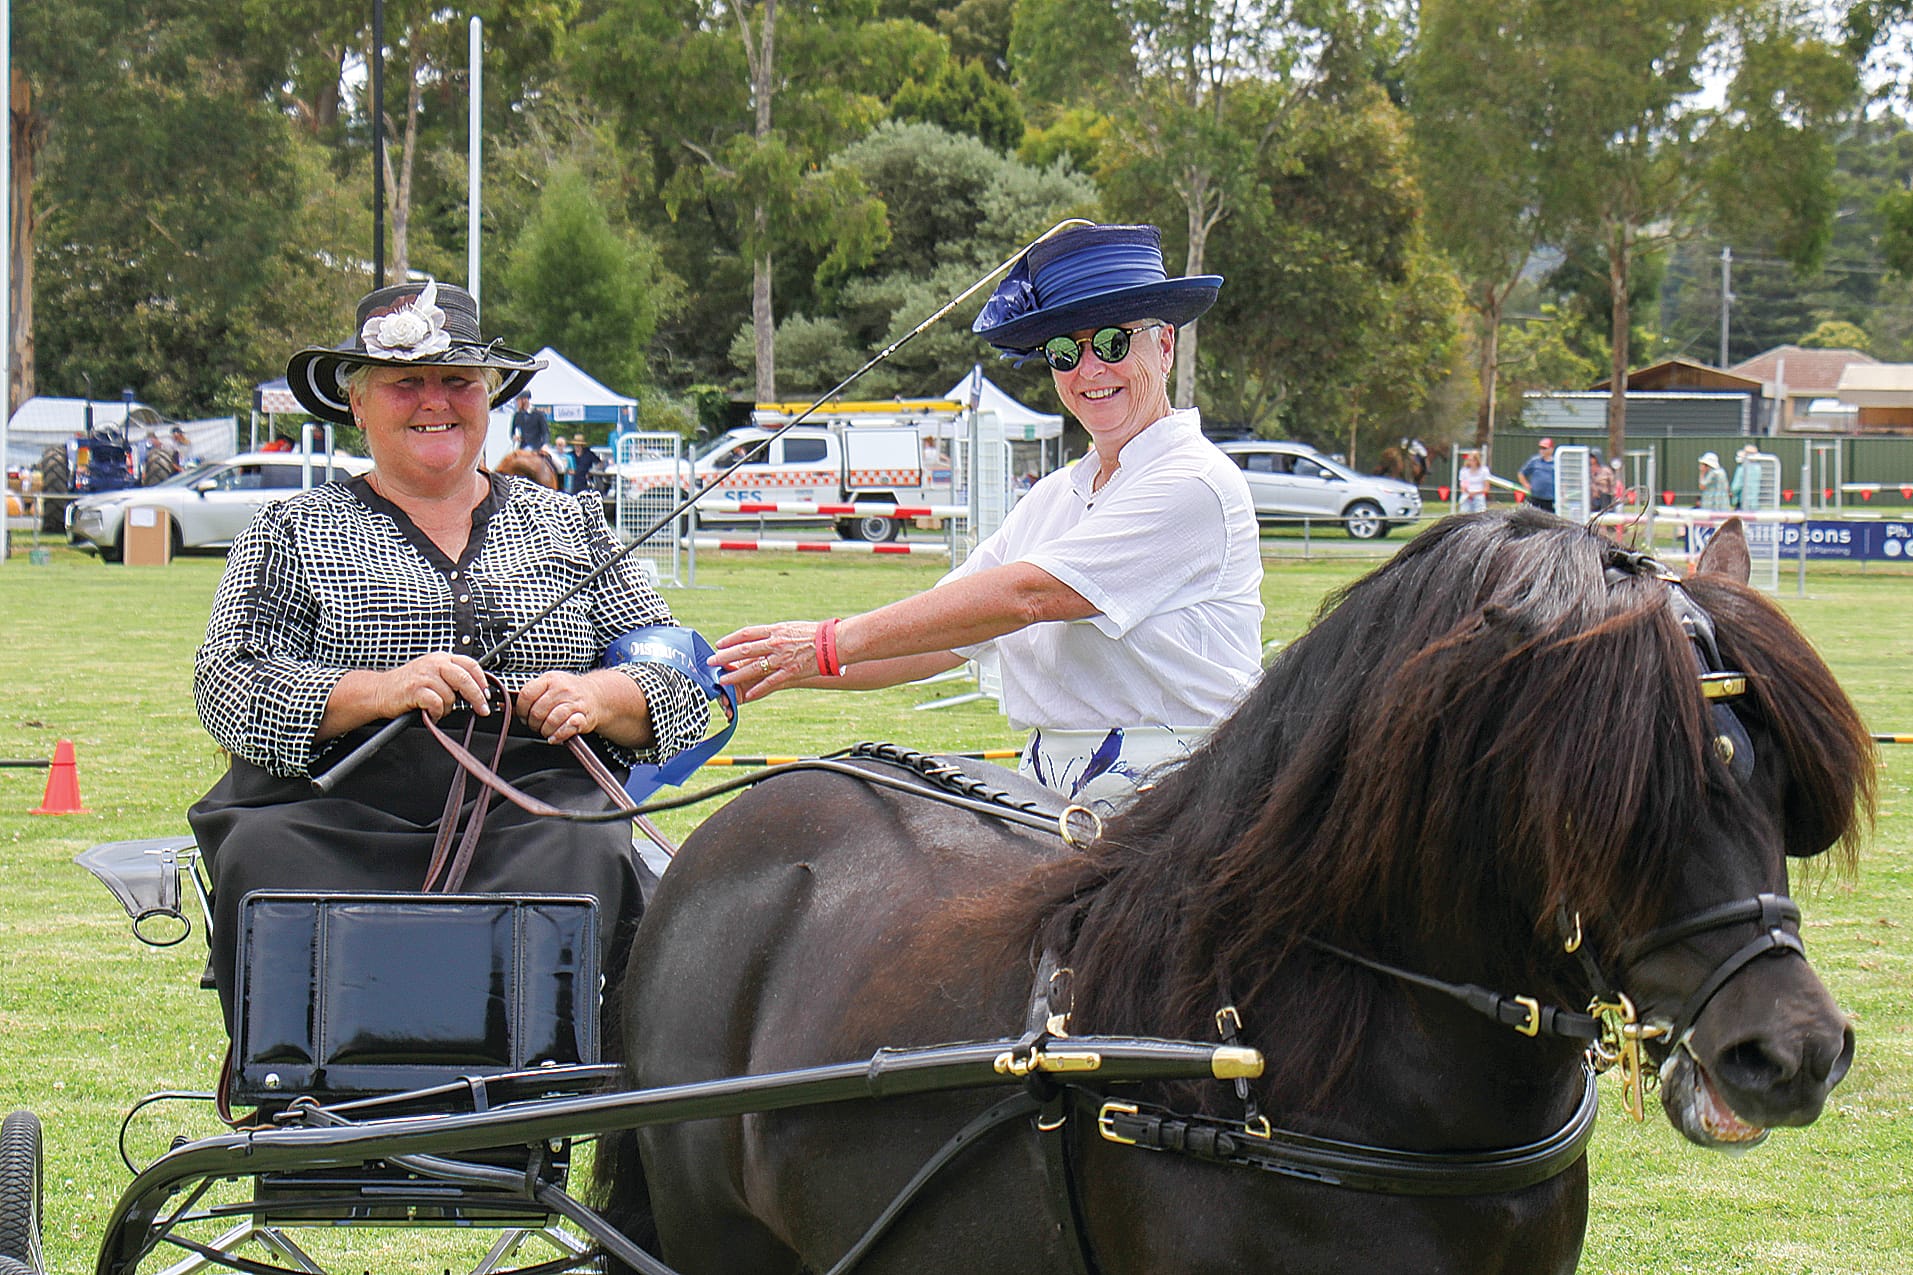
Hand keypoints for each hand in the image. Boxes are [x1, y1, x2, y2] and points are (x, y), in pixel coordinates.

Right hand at [376, 653, 490, 720]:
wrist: (380, 691)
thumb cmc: (408, 685)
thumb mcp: (432, 674)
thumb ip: (452, 677)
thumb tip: (477, 690)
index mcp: (441, 658)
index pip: (470, 665)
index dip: (482, 680)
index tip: (488, 694)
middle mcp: (434, 664)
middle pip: (465, 679)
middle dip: (477, 697)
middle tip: (483, 710)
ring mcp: (424, 676)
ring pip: (450, 696)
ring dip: (447, 708)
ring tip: (436, 709)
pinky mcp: (415, 690)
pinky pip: (436, 704)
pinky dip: (437, 713)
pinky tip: (431, 713)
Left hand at [517, 670, 612, 744]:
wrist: (596, 696)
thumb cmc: (568, 693)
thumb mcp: (549, 687)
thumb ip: (530, 696)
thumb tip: (506, 708)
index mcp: (550, 679)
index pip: (526, 695)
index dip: (521, 710)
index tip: (524, 716)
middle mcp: (562, 688)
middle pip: (537, 711)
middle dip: (533, 724)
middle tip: (536, 725)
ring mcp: (574, 702)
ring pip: (551, 721)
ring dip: (545, 731)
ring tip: (546, 731)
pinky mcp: (584, 716)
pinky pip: (567, 728)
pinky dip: (558, 735)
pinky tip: (554, 737)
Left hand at [709, 622, 824, 702]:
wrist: (834, 642)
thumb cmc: (815, 633)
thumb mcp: (791, 628)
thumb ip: (775, 634)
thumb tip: (762, 637)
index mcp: (775, 630)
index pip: (747, 633)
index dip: (731, 639)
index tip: (719, 644)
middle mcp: (775, 643)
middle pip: (744, 650)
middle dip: (725, 657)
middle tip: (712, 662)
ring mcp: (782, 658)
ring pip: (753, 667)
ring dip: (736, 675)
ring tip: (723, 680)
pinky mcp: (790, 672)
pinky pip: (770, 682)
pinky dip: (758, 688)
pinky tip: (747, 695)